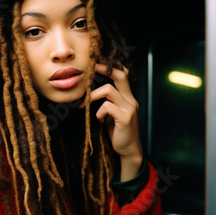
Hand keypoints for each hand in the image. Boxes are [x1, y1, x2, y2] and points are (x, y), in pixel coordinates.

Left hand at [81, 63, 142, 180]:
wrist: (129, 150)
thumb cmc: (118, 131)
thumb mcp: (112, 113)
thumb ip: (108, 102)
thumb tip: (91, 92)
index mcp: (128, 97)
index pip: (123, 74)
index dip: (110, 66)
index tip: (95, 64)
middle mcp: (131, 100)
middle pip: (120, 75)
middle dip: (103, 69)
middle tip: (89, 69)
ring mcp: (129, 108)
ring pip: (108, 90)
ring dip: (92, 95)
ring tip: (84, 104)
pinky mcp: (125, 118)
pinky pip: (107, 107)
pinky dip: (98, 112)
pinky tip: (99, 120)